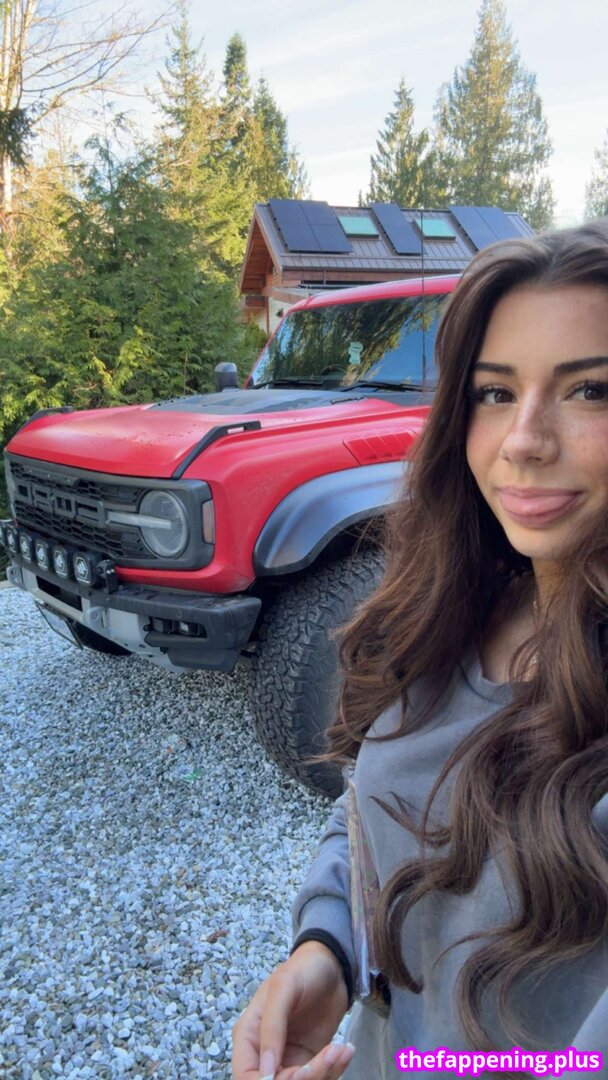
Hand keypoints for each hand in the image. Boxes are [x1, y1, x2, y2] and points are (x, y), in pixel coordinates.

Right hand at [232, 941, 353, 1078]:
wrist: (331, 966)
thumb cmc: (302, 970)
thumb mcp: (283, 988)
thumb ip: (272, 1028)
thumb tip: (266, 1071)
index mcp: (248, 1037)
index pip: (246, 1075)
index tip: (295, 1074)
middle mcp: (265, 1053)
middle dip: (303, 1078)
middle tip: (328, 1057)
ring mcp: (289, 1060)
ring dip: (324, 1074)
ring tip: (341, 1049)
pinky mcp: (310, 1062)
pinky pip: (321, 1077)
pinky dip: (335, 1070)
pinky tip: (345, 1051)